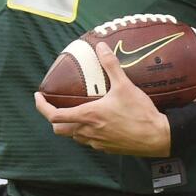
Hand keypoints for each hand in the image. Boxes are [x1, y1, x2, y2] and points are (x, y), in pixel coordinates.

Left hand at [34, 42, 170, 156]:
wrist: (158, 137)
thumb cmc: (140, 113)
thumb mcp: (125, 86)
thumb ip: (111, 65)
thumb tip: (100, 46)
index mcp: (88, 115)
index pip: (54, 115)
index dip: (41, 107)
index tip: (38, 97)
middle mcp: (88, 132)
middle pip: (59, 129)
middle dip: (53, 118)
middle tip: (54, 105)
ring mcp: (97, 143)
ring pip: (74, 136)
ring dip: (69, 125)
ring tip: (74, 111)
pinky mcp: (107, 149)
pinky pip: (88, 142)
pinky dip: (84, 133)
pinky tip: (94, 123)